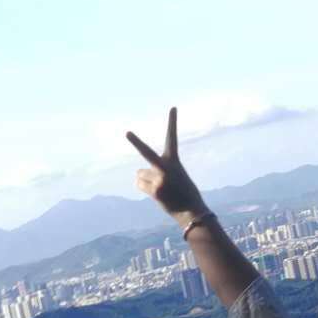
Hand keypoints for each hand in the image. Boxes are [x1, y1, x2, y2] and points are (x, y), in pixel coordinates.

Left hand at [126, 107, 208, 225]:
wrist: (191, 210)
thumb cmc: (184, 192)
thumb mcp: (174, 176)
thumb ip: (157, 170)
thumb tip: (137, 173)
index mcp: (174, 160)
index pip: (172, 138)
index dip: (172, 122)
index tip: (173, 108)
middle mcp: (165, 168)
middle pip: (146, 152)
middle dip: (136, 142)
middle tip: (126, 132)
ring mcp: (159, 179)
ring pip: (141, 174)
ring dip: (146, 180)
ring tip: (161, 188)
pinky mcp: (154, 191)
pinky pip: (139, 185)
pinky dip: (145, 188)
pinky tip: (157, 194)